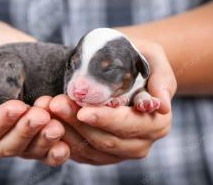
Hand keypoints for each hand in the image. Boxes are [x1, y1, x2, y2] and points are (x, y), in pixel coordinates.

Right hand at [0, 23, 68, 164]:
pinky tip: (66, 144)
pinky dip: (55, 150)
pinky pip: (43, 148)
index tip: (17, 106)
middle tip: (42, 114)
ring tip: (57, 123)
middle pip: (6, 145)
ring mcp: (13, 133)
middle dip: (25, 131)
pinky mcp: (32, 128)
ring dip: (43, 139)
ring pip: (27, 149)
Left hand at [50, 42, 175, 164]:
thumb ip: (162, 79)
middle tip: (56, 105)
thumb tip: (163, 105)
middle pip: (107, 140)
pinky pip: (82, 153)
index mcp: (157, 122)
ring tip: (49, 110)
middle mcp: (141, 142)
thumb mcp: (153, 58)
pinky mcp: (102, 154)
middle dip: (79, 124)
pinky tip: (50, 123)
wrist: (125, 69)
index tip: (83, 111)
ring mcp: (121, 151)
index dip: (106, 120)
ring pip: (91, 149)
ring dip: (68, 132)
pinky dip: (65, 140)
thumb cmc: (138, 59)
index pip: (129, 125)